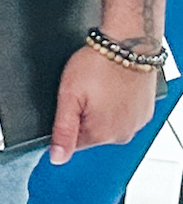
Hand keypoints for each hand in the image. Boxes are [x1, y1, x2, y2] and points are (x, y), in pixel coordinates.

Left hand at [49, 45, 160, 163]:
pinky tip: (112, 89)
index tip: (71, 103)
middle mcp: (122, 134)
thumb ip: (63, 130)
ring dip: (100, 111)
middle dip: (83, 116)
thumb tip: (57, 157)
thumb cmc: (98, 65)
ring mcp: (136, 124)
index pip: (73, 143)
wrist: (127, 45)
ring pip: (107, 125)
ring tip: (100, 88)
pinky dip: (116, 106)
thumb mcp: (69, 96)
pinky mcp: (144, 112)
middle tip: (85, 92)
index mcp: (102, 134)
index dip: (66, 122)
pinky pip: (122, 116)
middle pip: (90, 134)